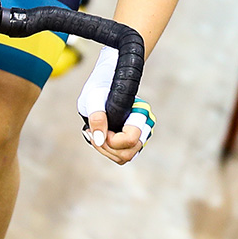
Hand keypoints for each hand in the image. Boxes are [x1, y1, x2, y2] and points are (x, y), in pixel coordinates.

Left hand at [74, 47, 153, 163]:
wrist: (105, 82)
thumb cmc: (101, 87)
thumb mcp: (94, 98)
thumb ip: (97, 117)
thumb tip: (99, 139)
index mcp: (139, 113)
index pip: (131, 140)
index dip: (112, 139)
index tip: (99, 128)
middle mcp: (144, 126)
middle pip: (128, 153)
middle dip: (107, 147)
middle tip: (93, 133)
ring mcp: (139, 134)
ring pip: (124, 157)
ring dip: (106, 150)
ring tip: (94, 134)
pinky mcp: (130, 139)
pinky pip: (120, 154)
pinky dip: (107, 150)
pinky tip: (97, 136)